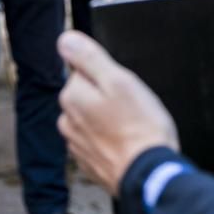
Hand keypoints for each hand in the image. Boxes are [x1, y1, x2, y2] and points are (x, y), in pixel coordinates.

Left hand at [57, 31, 178, 194]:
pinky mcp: (89, 162)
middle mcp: (68, 120)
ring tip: (131, 124)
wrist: (148, 174)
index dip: (107, 74)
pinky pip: (96, 140)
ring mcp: (77, 144)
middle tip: (131, 105)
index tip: (123, 86)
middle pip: (86, 94)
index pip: (83, 69)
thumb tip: (65, 39)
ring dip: (107, 118)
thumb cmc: (140, 128)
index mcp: (73, 96)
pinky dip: (109, 139)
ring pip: (91, 118)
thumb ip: (89, 57)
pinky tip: (126, 141)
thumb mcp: (119, 81)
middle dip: (106, 95)